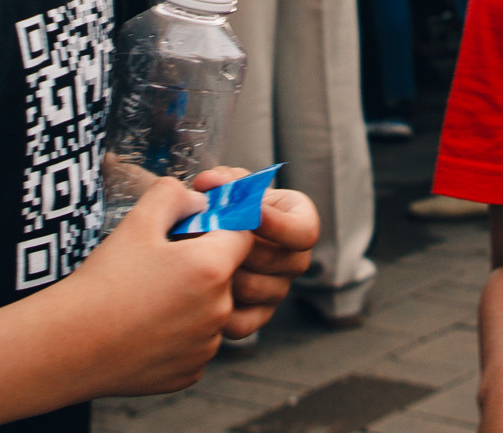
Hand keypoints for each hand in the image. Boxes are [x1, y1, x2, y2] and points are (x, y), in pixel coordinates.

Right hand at [65, 177, 248, 396]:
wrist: (68, 346)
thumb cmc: (103, 281)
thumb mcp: (137, 221)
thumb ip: (175, 195)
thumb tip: (198, 200)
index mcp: (212, 268)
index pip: (241, 232)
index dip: (219, 223)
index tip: (194, 224)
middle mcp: (219, 311)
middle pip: (226, 273)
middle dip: (202, 262)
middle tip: (160, 262)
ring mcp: (206, 346)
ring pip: (211, 309)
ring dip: (191, 299)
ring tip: (147, 296)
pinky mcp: (191, 371)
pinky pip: (196, 341)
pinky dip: (179, 332)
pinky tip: (145, 326)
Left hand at [190, 167, 318, 337]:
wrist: (208, 235)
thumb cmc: (227, 205)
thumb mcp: (228, 186)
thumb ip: (222, 180)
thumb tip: (209, 183)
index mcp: (299, 224)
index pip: (305, 232)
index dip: (278, 225)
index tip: (250, 213)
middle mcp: (295, 260)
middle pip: (280, 263)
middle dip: (244, 248)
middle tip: (212, 235)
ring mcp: (277, 291)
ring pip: (256, 290)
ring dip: (225, 273)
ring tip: (197, 257)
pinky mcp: (256, 317)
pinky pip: (241, 322)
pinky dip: (217, 307)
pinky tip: (198, 286)